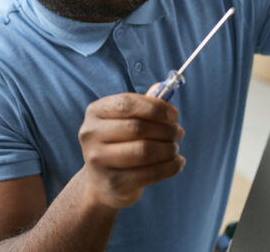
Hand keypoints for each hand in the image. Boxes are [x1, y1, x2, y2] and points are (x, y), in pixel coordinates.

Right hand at [78, 91, 185, 210]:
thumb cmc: (117, 144)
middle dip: (166, 129)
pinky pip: (151, 173)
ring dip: (169, 148)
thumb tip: (163, 86)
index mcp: (95, 112)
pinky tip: (176, 162)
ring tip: (175, 148)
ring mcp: (99, 160)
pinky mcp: (114, 182)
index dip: (155, 107)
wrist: (102, 183)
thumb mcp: (124, 120)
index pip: (127, 103)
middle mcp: (91, 134)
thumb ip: (143, 104)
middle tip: (178, 133)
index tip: (174, 114)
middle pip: (138, 127)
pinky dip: (171, 167)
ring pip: (145, 151)